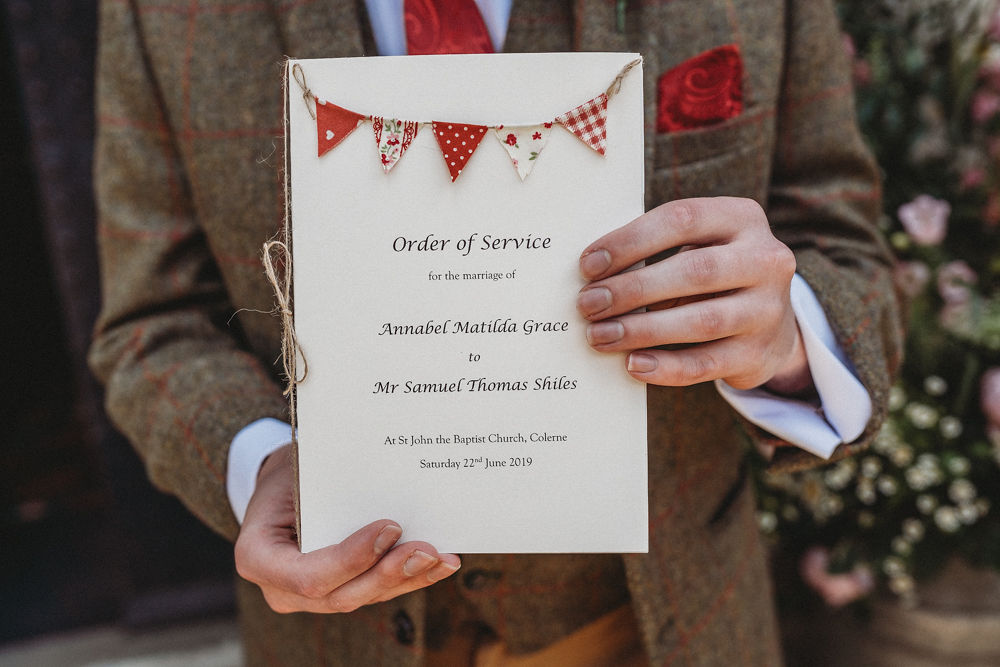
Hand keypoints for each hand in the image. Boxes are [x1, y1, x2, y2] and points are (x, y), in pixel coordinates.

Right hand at [234, 444, 460, 612]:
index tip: (390, 527)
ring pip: (364, 597)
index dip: (351, 559)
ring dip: (407, 578)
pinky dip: (409, 578)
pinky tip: (439, 565)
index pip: (307, 574)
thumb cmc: (289, 472)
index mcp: (258, 557)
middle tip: (426, 550)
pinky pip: (375, 592)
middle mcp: (281, 588)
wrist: (281, 484)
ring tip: (442, 558)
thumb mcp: (295, 470)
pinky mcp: (338, 592)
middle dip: (388, 574)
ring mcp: (309, 597)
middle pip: (340, 595)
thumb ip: (328, 487)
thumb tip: (388, 483)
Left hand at [577, 197, 810, 391]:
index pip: (682, 219)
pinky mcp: (759, 353)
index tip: (589, 265)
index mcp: (742, 218)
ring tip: (599, 335)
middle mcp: (765, 259)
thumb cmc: (712, 277)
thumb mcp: (697, 247)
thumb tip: (592, 273)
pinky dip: (666, 366)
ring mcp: (768, 309)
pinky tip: (633, 364)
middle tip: (588, 304)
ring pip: (701, 321)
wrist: (771, 324)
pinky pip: (706, 364)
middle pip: (694, 271)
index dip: (631, 241)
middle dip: (632, 289)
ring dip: (642, 329)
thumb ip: (655, 251)